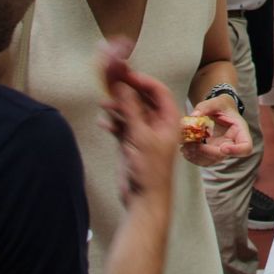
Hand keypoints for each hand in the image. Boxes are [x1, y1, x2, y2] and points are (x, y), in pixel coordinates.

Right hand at [97, 39, 178, 208]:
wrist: (144, 199)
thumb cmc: (150, 169)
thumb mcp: (140, 136)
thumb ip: (131, 109)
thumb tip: (122, 86)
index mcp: (169, 119)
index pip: (158, 91)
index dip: (142, 81)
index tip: (125, 74)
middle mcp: (158, 123)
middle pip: (142, 99)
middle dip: (127, 91)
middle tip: (110, 82)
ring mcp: (144, 133)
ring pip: (130, 112)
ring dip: (118, 107)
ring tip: (103, 104)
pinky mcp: (132, 143)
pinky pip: (122, 126)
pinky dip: (113, 123)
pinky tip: (103, 122)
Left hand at [181, 94, 251, 165]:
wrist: (217, 110)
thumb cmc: (221, 105)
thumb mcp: (216, 102)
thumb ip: (206, 107)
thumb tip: (194, 116)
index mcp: (240, 131)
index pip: (246, 147)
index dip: (236, 151)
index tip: (223, 148)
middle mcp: (232, 144)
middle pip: (223, 156)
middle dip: (206, 152)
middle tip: (192, 143)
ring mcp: (221, 151)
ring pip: (211, 161)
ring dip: (197, 156)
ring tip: (185, 146)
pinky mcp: (211, 154)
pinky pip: (203, 161)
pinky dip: (193, 157)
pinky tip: (185, 149)